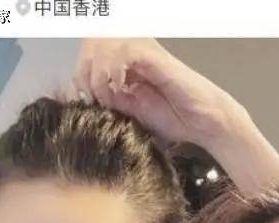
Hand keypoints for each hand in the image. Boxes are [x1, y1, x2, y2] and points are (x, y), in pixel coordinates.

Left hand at [70, 38, 245, 150]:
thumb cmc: (170, 121)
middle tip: (90, 97)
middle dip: (85, 70)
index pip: (89, 53)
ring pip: (105, 42)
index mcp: (123, 64)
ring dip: (98, 70)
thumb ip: (108, 101)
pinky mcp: (154, 56)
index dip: (79, 73)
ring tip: (105, 95)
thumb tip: (81, 98)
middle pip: (92, 42)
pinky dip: (115, 67)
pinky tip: (118, 88)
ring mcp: (143, 51)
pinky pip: (125, 49)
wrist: (199, 124)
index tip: (82, 99)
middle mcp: (131, 52)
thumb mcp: (129, 114)